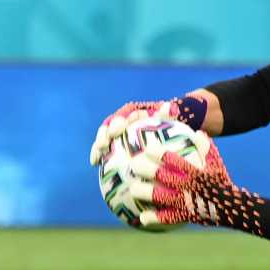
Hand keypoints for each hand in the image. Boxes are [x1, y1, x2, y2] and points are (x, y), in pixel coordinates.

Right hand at [88, 96, 207, 164]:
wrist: (174, 138)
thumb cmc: (174, 129)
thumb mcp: (173, 123)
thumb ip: (169, 115)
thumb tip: (168, 106)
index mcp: (136, 114)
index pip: (124, 116)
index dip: (118, 122)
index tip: (117, 131)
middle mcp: (125, 122)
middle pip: (110, 126)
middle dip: (104, 134)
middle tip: (104, 144)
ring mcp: (120, 134)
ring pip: (105, 137)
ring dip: (98, 144)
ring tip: (96, 156)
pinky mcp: (117, 147)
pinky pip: (107, 150)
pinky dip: (99, 154)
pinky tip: (95, 163)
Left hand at [129, 142, 269, 239]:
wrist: (232, 208)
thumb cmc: (221, 182)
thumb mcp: (217, 163)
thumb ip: (206, 148)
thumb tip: (197, 132)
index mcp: (194, 172)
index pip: (174, 160)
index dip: (159, 153)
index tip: (147, 148)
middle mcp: (188, 186)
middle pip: (162, 176)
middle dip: (145, 169)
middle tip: (133, 165)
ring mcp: (185, 202)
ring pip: (161, 196)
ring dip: (145, 192)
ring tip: (133, 188)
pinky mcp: (185, 216)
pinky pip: (167, 218)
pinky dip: (155, 218)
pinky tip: (143, 217)